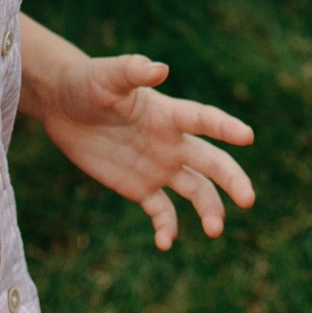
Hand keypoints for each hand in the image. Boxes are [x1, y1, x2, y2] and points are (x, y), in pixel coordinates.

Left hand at [34, 54, 254, 249]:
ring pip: (196, 191)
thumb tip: (159, 69)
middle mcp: (172, 142)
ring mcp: (159, 166)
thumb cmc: (87, 82)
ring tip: (214, 230)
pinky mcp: (140, 187)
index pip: (203, 120)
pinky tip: (165, 243)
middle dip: (232, 179)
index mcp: (168, 113)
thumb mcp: (107, 76)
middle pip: (211, 162)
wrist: (63, 106)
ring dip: (209, 209)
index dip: (225, 127)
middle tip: (248, 199)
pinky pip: (161, 211)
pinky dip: (167, 228)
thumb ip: (132, 71)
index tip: (247, 136)